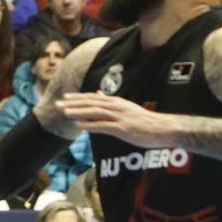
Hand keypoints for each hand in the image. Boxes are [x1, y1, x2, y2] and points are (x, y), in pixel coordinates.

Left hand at [55, 92, 174, 148]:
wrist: (164, 128)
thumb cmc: (146, 121)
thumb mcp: (127, 107)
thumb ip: (111, 101)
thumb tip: (97, 93)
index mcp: (117, 102)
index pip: (93, 98)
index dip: (78, 98)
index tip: (64, 97)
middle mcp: (117, 107)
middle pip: (90, 103)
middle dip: (73, 104)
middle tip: (57, 104)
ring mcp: (120, 117)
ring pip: (94, 112)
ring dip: (78, 112)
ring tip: (64, 112)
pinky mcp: (123, 128)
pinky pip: (103, 126)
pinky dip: (89, 125)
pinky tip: (78, 126)